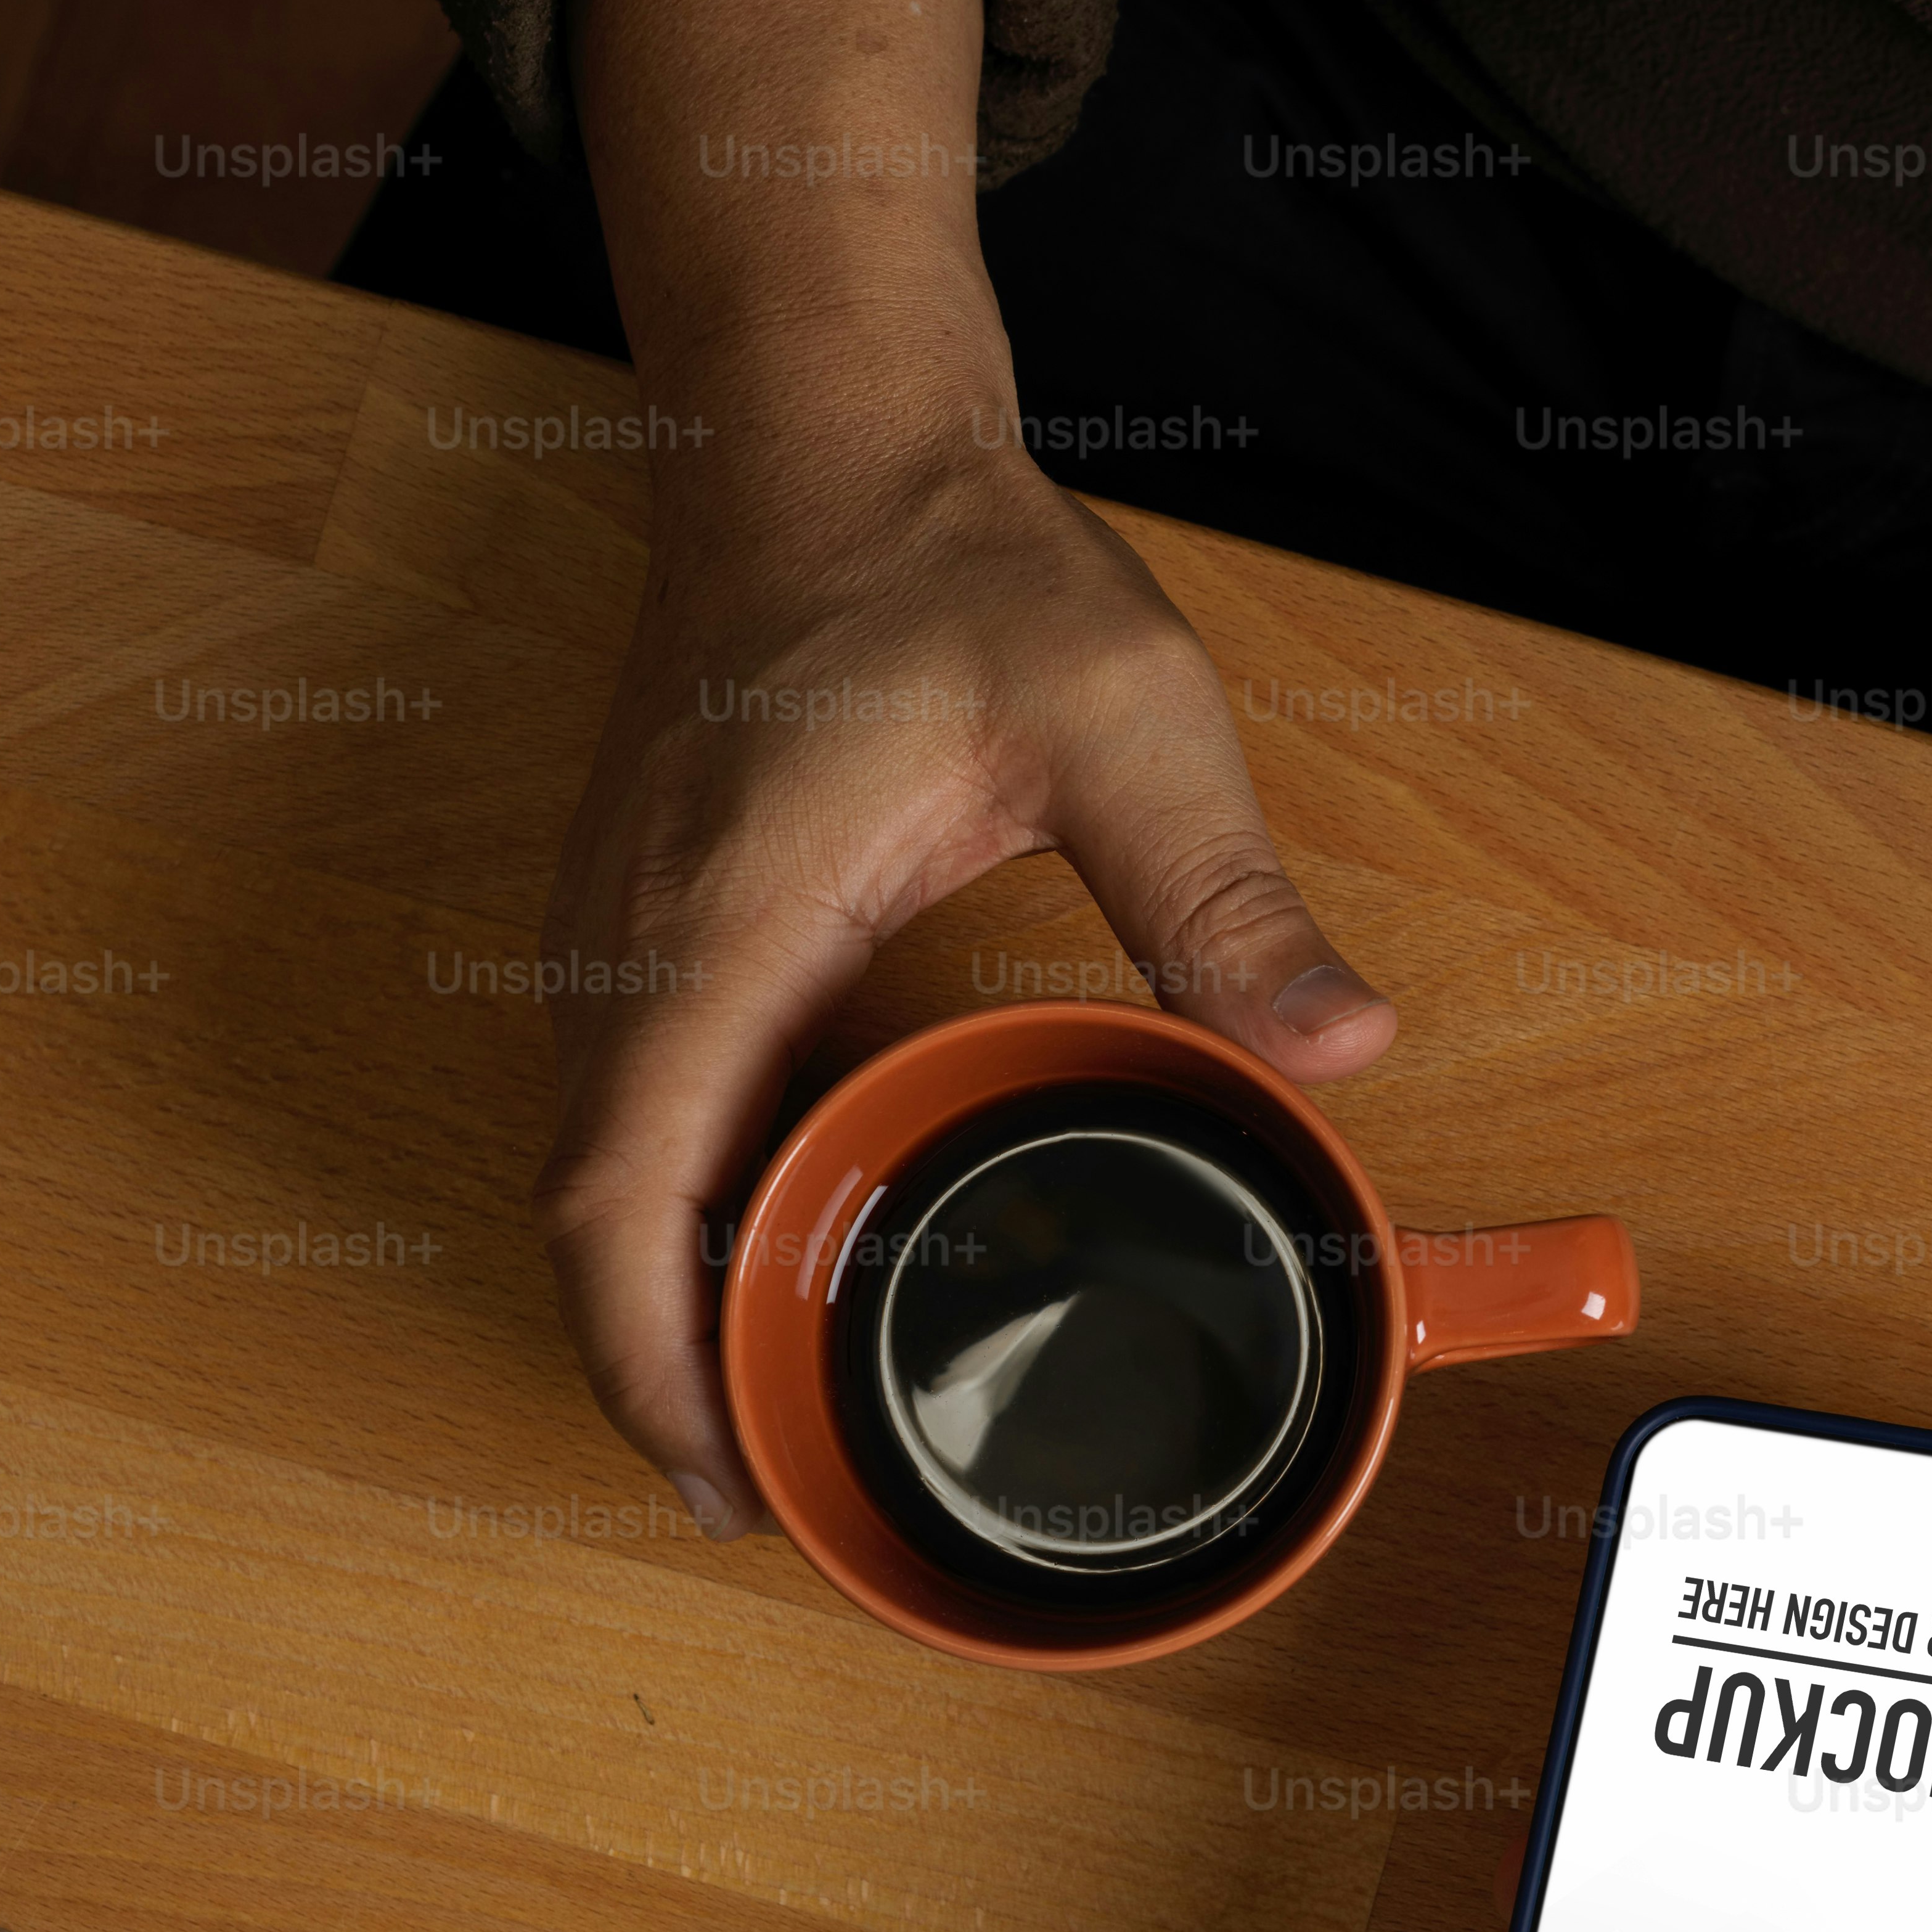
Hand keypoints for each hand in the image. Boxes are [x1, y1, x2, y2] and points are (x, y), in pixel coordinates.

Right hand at [535, 0, 1392, 1535]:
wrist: (824, 435)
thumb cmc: (944, 563)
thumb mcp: (1126, 718)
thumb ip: (1226, 893)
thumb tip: (1339, 1041)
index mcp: (720, 917)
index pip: (627, 1191)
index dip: (652, 1357)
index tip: (724, 1473)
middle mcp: (628, 939)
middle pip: (593, 1216)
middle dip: (662, 1370)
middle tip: (788, 1496)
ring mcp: (618, 928)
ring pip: (604, 1166)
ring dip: (668, 1294)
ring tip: (782, 1414)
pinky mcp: (646, 918)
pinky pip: (639, 1101)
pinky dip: (684, 1203)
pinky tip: (778, 1254)